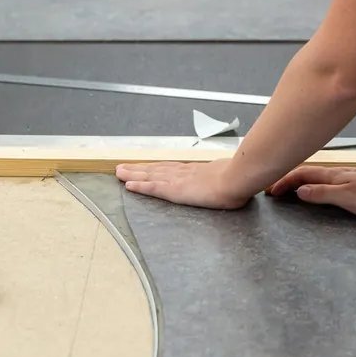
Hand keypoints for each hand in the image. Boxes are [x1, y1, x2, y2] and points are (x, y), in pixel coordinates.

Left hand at [116, 158, 249, 209]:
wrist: (237, 179)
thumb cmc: (237, 179)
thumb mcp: (230, 175)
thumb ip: (224, 178)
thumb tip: (230, 180)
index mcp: (196, 171)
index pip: (170, 168)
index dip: (155, 167)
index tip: (143, 166)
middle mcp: (183, 173)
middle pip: (155, 169)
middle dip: (138, 169)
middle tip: (121, 167)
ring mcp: (178, 180)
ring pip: (150, 176)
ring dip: (133, 174)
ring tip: (119, 172)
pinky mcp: (175, 190)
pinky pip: (153, 187)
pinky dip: (140, 186)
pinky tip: (128, 185)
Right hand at [266, 166, 355, 217]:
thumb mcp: (347, 197)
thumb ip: (322, 194)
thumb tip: (299, 191)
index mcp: (333, 176)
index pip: (301, 174)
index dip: (284, 180)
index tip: (270, 189)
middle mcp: (337, 174)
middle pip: (306, 173)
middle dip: (287, 178)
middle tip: (273, 188)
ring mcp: (346, 177)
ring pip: (316, 176)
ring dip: (300, 181)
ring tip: (289, 189)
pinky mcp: (354, 183)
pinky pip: (326, 181)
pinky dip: (313, 184)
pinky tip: (317, 190)